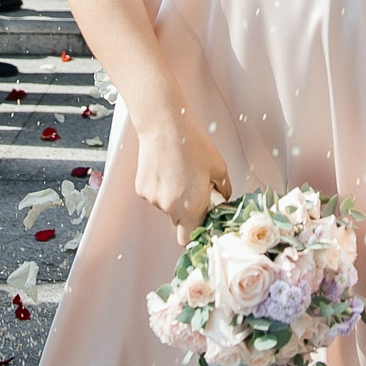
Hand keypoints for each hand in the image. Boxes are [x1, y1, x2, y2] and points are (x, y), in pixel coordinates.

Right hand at [136, 118, 234, 243]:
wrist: (164, 126)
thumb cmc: (192, 144)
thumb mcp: (219, 168)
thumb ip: (223, 190)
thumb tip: (222, 198)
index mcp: (190, 207)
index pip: (188, 239)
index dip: (196, 233)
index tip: (203, 222)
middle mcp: (169, 207)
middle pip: (178, 224)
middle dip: (188, 214)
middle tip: (195, 193)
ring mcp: (153, 199)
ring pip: (166, 208)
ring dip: (174, 199)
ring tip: (181, 173)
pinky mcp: (142, 189)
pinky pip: (156, 196)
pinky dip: (162, 188)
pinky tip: (168, 169)